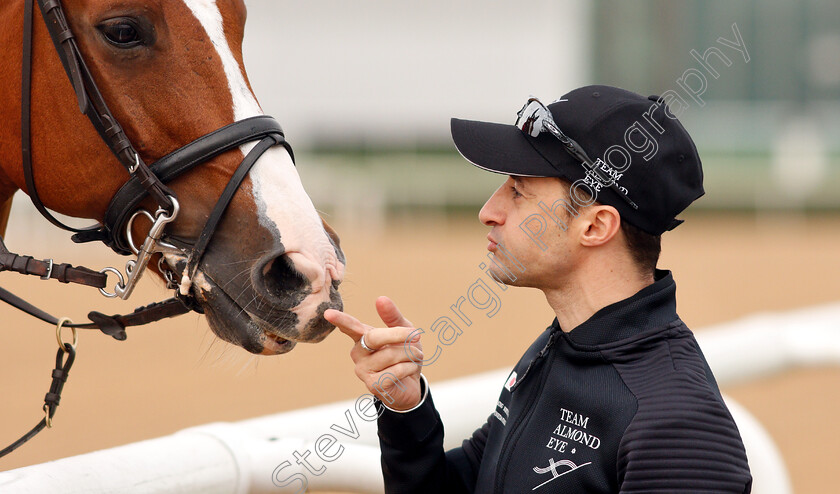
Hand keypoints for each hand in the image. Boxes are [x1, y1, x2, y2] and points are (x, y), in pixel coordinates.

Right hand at [325, 296, 423, 410]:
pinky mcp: (372, 385)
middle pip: (373, 337)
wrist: (412, 384)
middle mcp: (358, 353)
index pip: (350, 327)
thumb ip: (393, 316)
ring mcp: (363, 370)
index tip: (328, 313)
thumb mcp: (404, 332)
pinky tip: (409, 371)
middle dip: (398, 335)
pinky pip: (395, 371)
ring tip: (414, 357)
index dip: (340, 320)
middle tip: (417, 335)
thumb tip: (380, 299)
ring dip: (410, 354)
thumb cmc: (405, 355)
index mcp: (363, 337)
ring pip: (389, 355)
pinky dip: (409, 368)